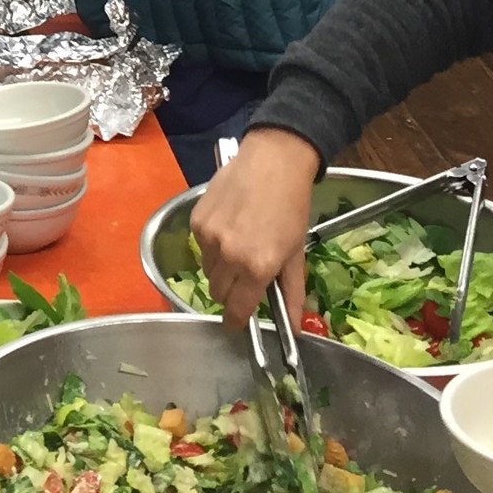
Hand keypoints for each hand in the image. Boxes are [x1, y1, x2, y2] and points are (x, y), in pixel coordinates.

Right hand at [189, 127, 323, 328]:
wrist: (273, 162)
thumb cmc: (291, 207)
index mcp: (258, 267)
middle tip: (245, 278)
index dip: (237, 320)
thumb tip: (296, 330)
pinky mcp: (196, 221)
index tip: (238, 321)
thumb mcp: (296, 253)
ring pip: (207, 271)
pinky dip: (211, 246)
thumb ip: (292, 293)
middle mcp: (229, 256)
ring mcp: (209, 238)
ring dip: (220, 269)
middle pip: (218, 293)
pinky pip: (200, 248)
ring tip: (238, 247)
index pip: (237, 309)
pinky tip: (228, 227)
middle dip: (230, 292)